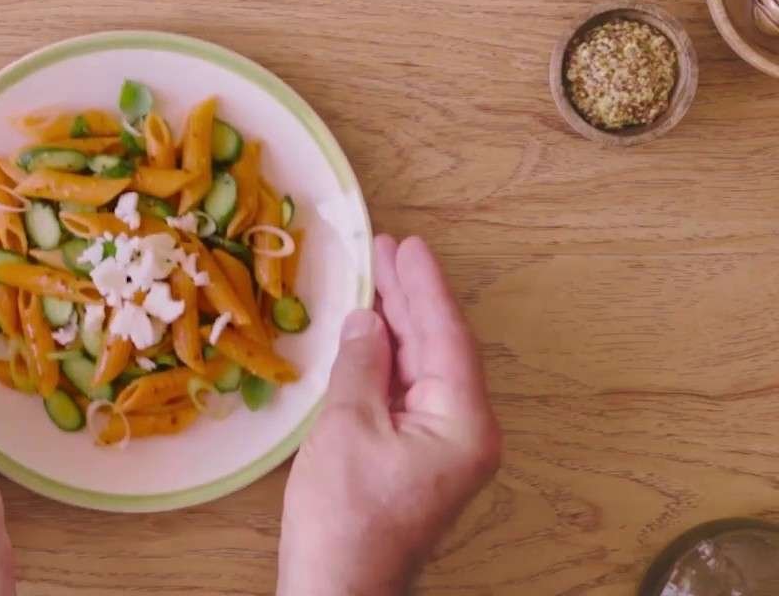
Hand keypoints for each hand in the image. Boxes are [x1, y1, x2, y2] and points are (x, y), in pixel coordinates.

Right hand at [277, 235, 500, 595]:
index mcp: (464, 423)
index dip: (424, 287)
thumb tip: (367, 321)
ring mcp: (442, 447)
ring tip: (376, 276)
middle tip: (386, 248)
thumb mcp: (347, 426)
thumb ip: (362, 365)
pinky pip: (408, 393)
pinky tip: (370, 334)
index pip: (447, 337)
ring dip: (398, 324)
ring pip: (423, 368)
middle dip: (411, 299)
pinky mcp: (417, 458)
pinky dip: (388, 360)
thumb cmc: (344, 514)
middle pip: (440, 349)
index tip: (407, 244)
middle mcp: (465, 431)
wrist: (339, 588)